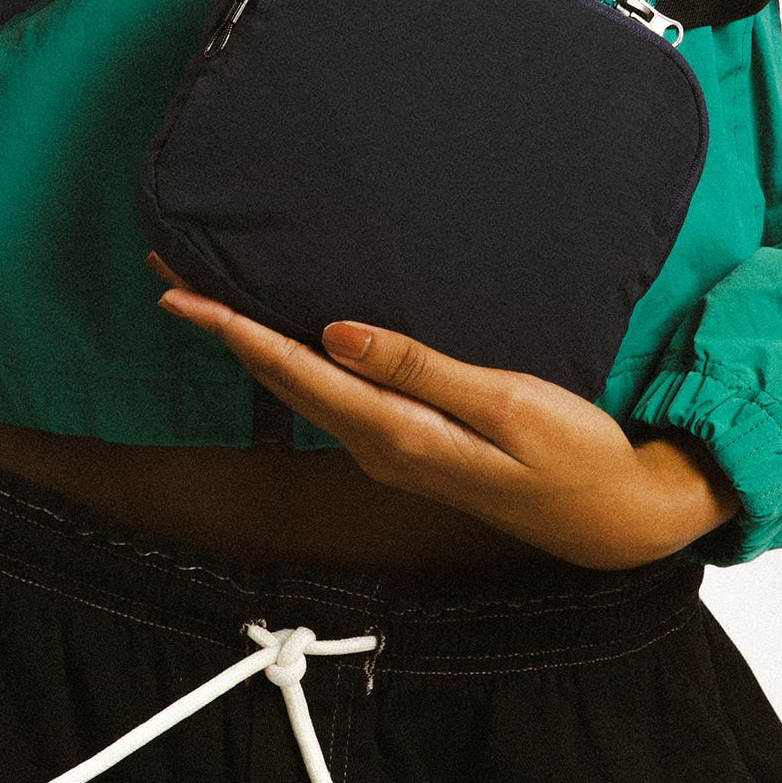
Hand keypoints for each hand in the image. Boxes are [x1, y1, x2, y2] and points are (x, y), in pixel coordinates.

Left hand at [152, 270, 738, 569]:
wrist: (613, 514)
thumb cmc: (570, 453)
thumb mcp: (504, 403)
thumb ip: (419, 369)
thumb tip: (336, 335)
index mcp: (396, 433)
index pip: (293, 370)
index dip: (231, 328)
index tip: (178, 289)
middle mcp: (379, 445)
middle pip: (278, 376)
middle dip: (220, 325)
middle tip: (168, 268)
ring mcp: (392, 447)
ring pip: (298, 384)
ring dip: (248, 339)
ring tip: (208, 293)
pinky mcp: (411, 442)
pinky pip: (330, 393)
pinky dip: (291, 356)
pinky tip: (286, 335)